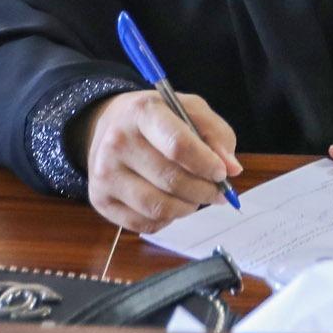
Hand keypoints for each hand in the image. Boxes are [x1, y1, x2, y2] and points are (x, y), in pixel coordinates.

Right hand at [74, 89, 240, 235]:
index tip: (222, 173)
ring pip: (159, 208)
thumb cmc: (157, 119)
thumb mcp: (189, 109)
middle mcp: (117, 142)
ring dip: (188, 208)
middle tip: (217, 191)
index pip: (178, 145)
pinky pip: (145, 223)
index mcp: (142, 112)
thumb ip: (216, 134)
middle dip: (204, 191)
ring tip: (195, 197)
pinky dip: (168, 219)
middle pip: (172, 180)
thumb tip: (232, 169)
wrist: (108, 126)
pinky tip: (171, 203)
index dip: (206, 164)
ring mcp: (104, 174)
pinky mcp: (100, 199)